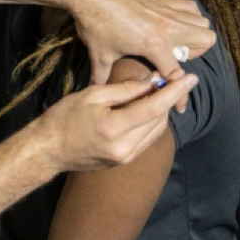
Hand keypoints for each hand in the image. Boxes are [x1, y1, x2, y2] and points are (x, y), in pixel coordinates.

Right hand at [35, 74, 198, 172]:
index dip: (174, 92)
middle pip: (159, 121)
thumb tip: (151, 83)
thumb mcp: (91, 95)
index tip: (191, 78)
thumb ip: (124, 90)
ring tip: (158, 93)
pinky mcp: (124, 161)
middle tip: (167, 80)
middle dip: (168, 99)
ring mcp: (126, 157)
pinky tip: (146, 110)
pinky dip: (151, 123)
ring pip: (156, 132)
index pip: (154, 108)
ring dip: (161, 112)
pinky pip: (146, 140)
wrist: (48, 150)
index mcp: (114, 128)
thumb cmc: (64, 118)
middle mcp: (125, 147)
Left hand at [68, 0, 215, 84]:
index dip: (180, 94)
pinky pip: (189, 7)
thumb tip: (95, 91)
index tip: (180, 106)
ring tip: (175, 41)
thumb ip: (101, 76)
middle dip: (195, 54)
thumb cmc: (95, 23)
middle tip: (174, 57)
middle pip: (205, 41)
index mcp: (154, 44)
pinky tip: (173, 23)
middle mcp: (168, 27)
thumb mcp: (99, 54)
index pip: (176, 74)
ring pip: (201, 22)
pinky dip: (189, 16)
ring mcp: (168, 10)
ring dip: (194, 34)